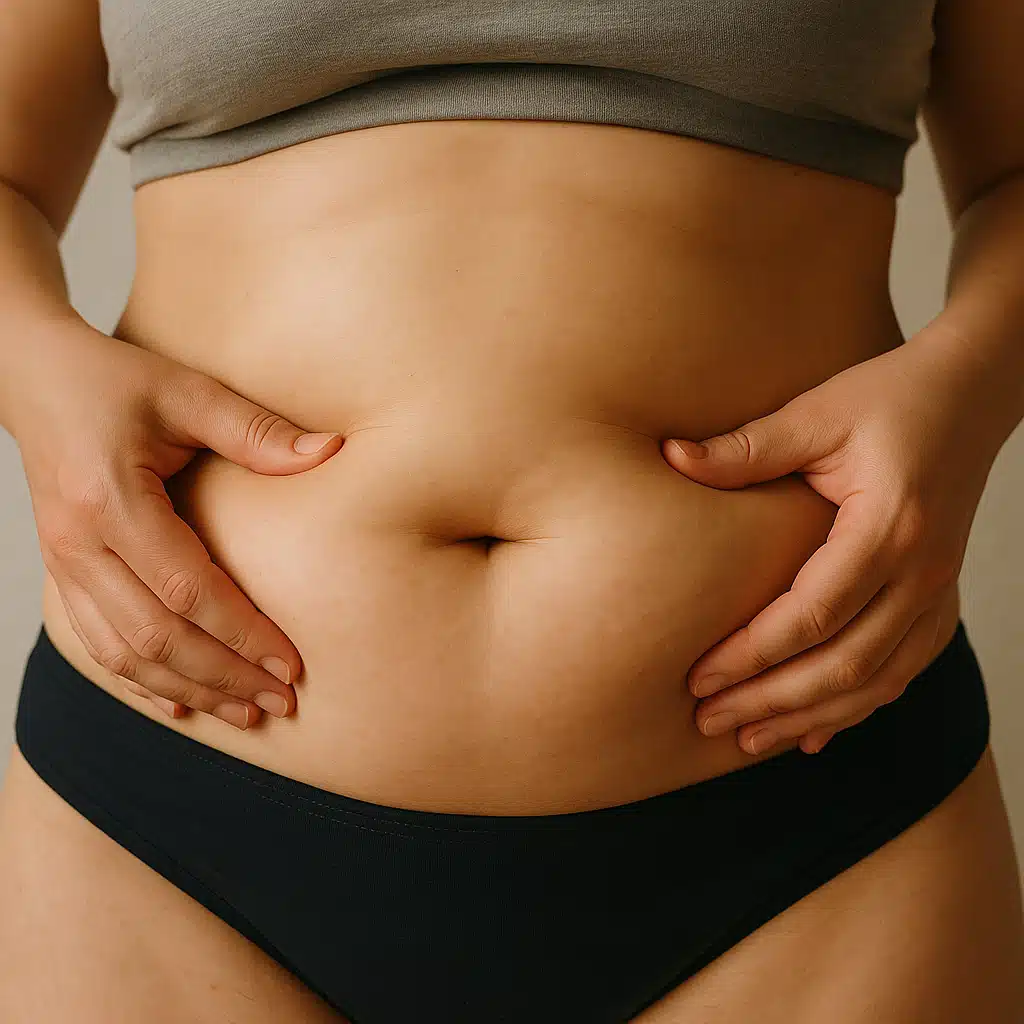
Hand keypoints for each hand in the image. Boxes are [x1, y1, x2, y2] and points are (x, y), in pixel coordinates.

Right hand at [13, 325, 342, 728]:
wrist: (31, 379)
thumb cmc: (112, 381)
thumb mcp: (186, 391)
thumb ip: (254, 429)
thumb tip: (331, 450)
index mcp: (110, 502)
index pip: (186, 590)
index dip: (242, 634)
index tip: (291, 665)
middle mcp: (79, 545)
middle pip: (156, 637)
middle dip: (223, 677)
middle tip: (281, 704)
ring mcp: (64, 565)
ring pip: (124, 654)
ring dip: (188, 690)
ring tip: (245, 713)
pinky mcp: (63, 574)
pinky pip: (98, 644)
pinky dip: (142, 680)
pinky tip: (182, 703)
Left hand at [661, 324, 1006, 755]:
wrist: (972, 392)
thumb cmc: (890, 397)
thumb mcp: (817, 411)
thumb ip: (748, 446)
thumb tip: (671, 456)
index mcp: (888, 528)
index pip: (812, 614)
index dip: (752, 654)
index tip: (698, 677)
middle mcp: (923, 572)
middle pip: (844, 664)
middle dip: (772, 702)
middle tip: (708, 721)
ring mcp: (939, 591)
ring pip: (877, 681)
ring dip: (811, 717)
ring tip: (748, 740)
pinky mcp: (940, 598)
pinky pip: (902, 670)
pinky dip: (856, 707)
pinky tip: (814, 734)